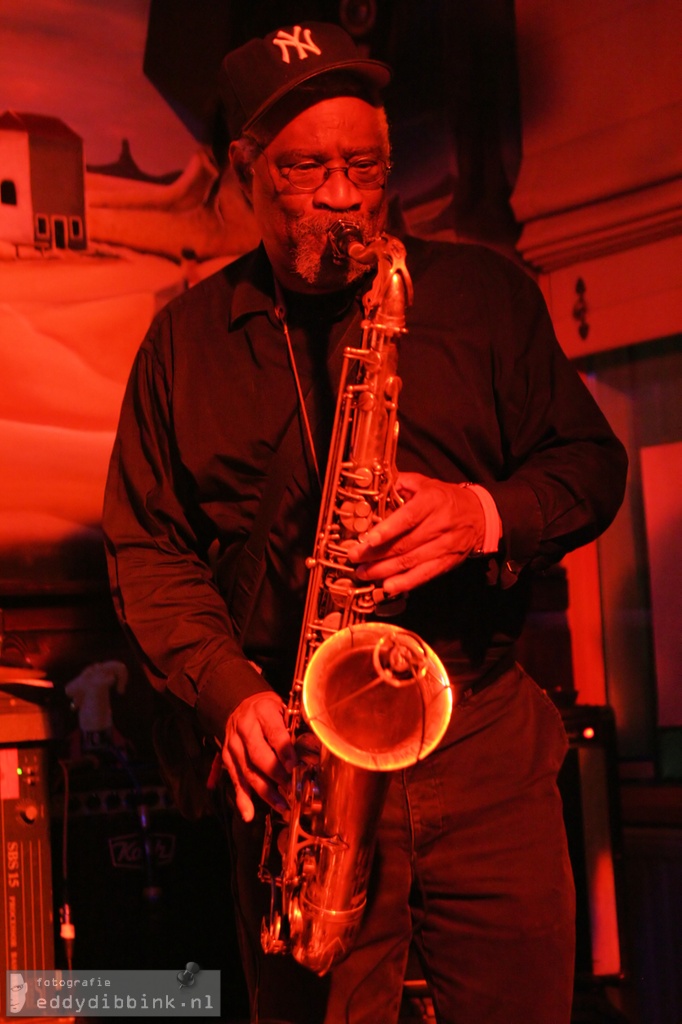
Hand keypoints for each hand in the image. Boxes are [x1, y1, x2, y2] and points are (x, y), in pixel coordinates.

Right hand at [221, 691, 297, 821]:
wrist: (240, 703)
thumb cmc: (268, 709)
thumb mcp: (283, 709)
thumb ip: (294, 729)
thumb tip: (314, 751)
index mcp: (262, 712)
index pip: (274, 733)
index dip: (285, 751)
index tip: (295, 766)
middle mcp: (244, 728)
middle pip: (258, 756)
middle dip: (276, 775)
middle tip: (292, 789)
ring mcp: (233, 744)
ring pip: (247, 772)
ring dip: (265, 792)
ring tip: (282, 806)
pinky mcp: (227, 758)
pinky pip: (235, 780)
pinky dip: (241, 798)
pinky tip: (248, 814)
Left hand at [344, 472, 485, 593]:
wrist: (479, 515)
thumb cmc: (445, 498)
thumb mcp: (424, 483)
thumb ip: (400, 483)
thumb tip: (374, 486)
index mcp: (432, 501)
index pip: (407, 518)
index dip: (386, 531)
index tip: (367, 540)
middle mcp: (439, 524)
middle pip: (404, 544)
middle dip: (376, 554)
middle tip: (354, 558)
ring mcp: (445, 546)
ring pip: (411, 561)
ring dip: (384, 570)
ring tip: (363, 572)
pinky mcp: (447, 562)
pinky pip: (424, 575)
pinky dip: (405, 583)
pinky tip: (388, 587)